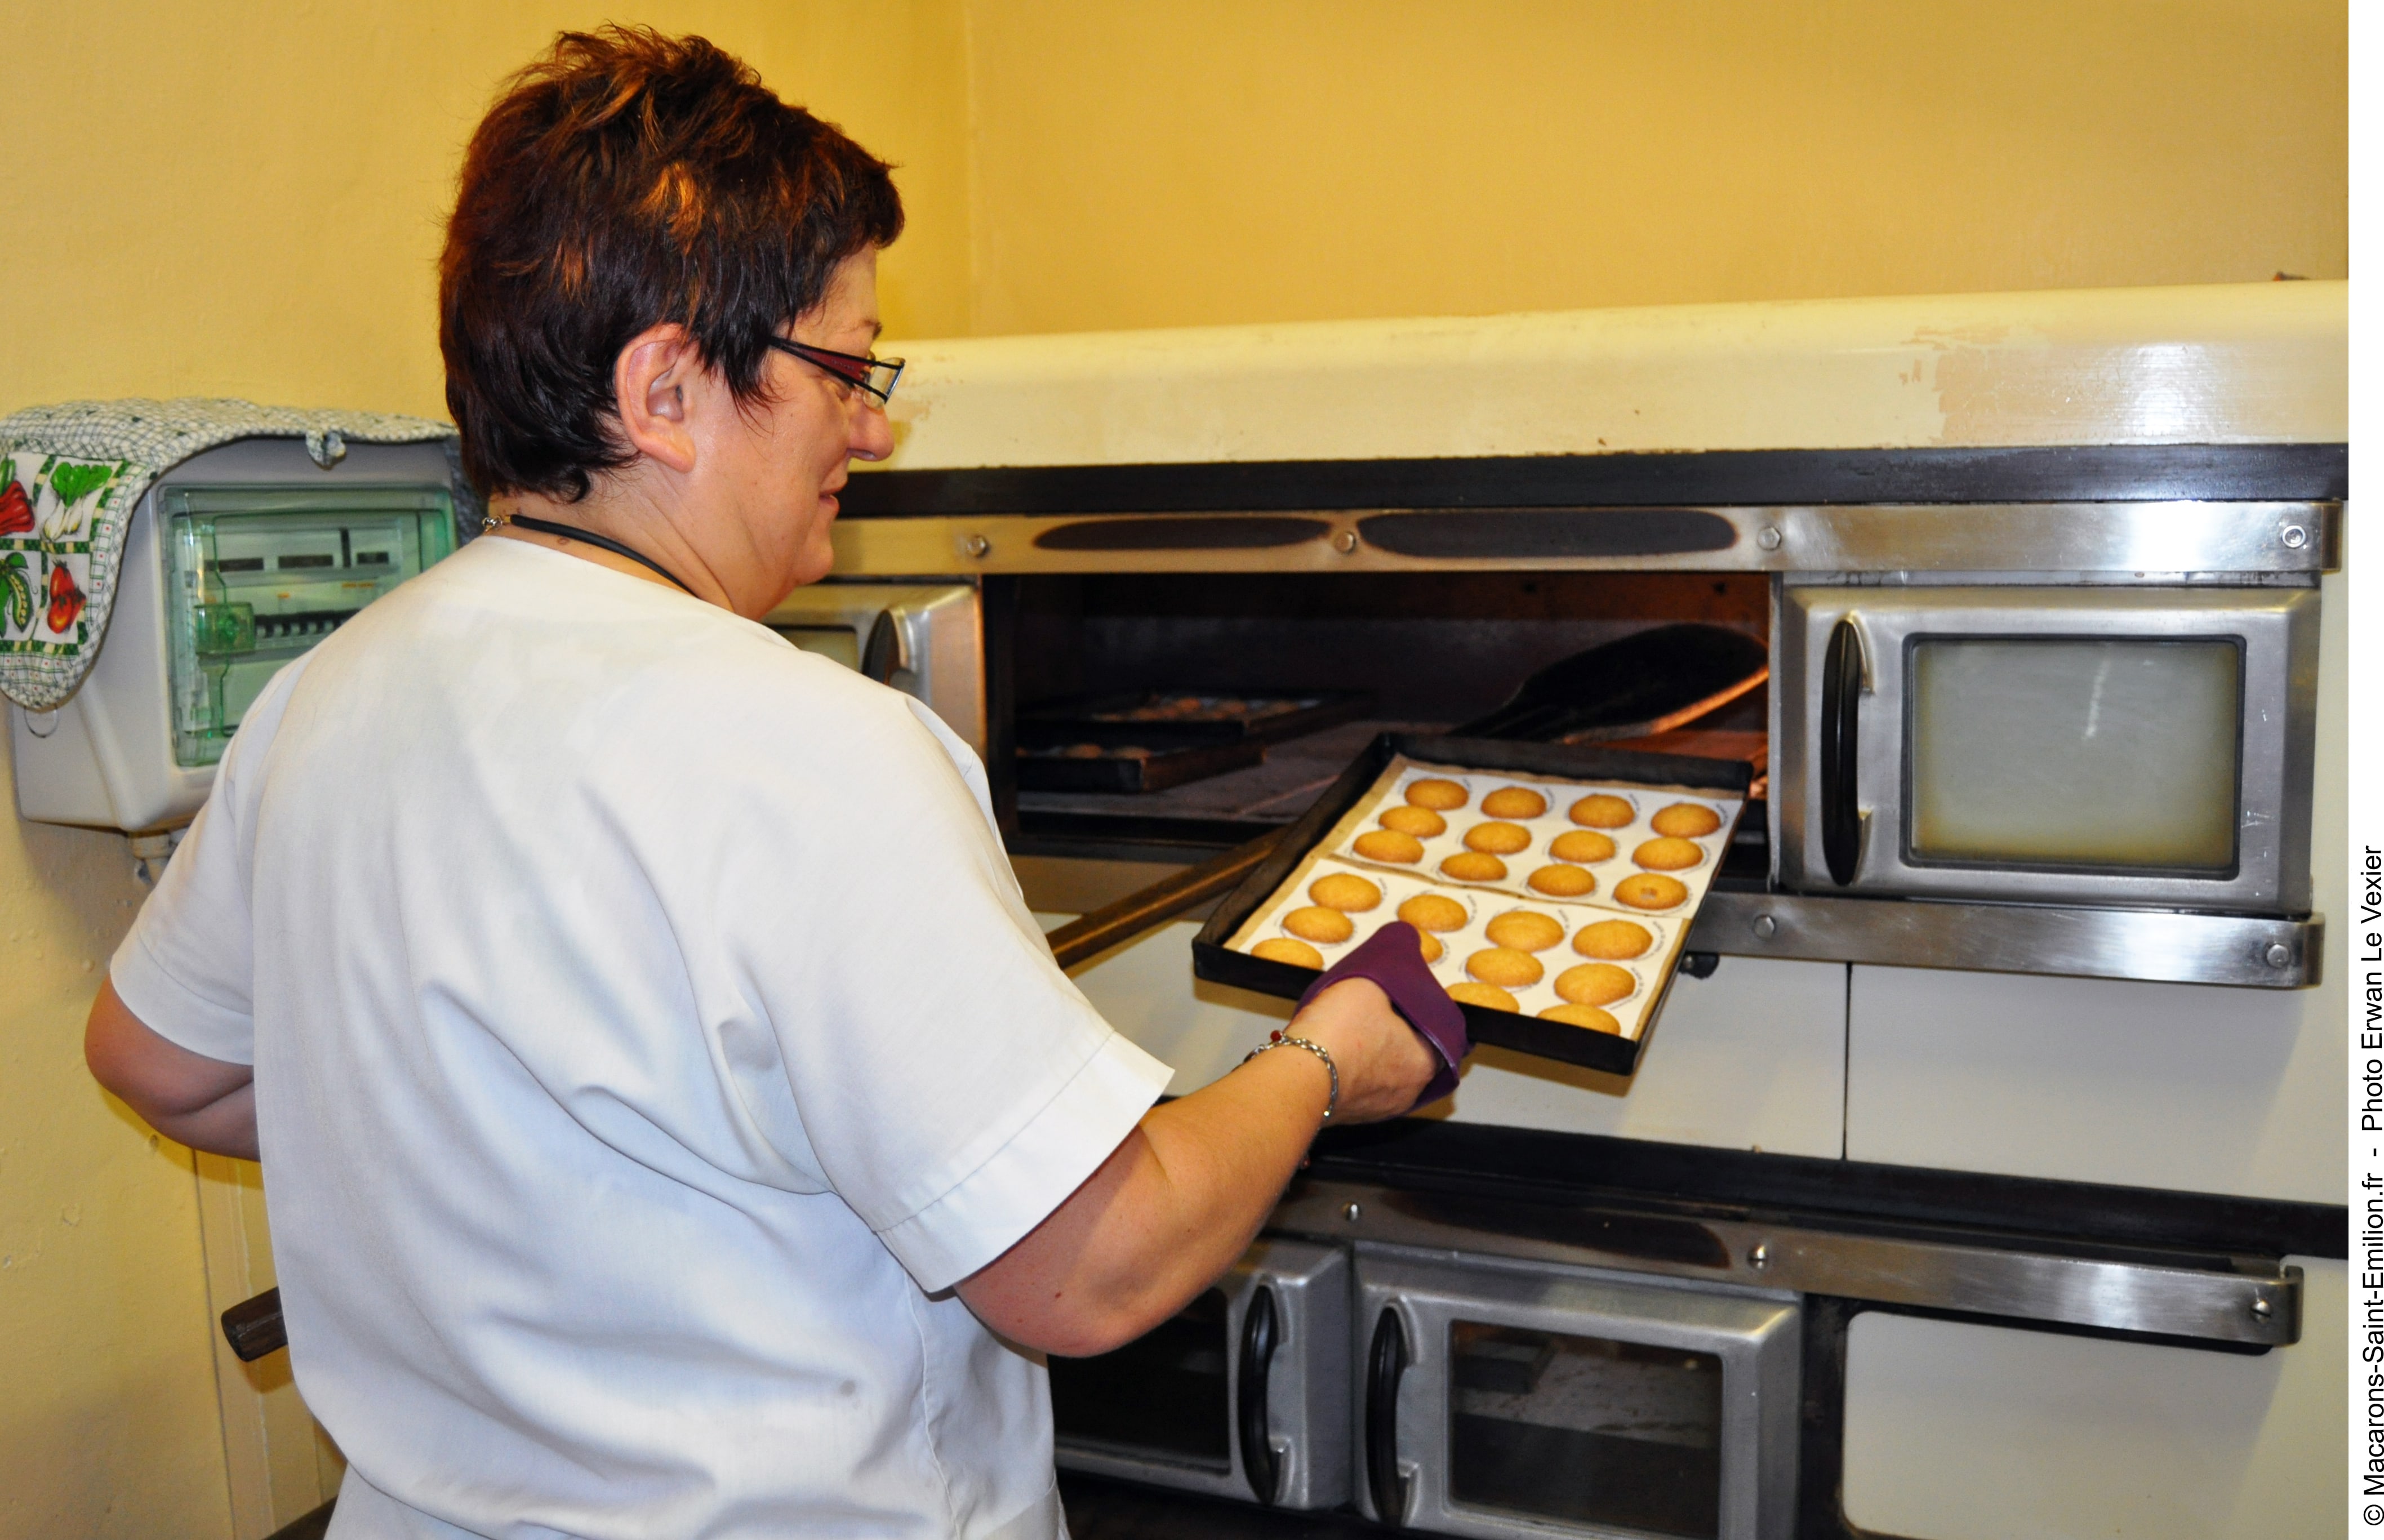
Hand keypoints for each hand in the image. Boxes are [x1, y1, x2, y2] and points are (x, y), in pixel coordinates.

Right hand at [1284, 976, 1439, 1122]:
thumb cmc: (1338, 1033)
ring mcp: (1377, 1109)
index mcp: (1425, 1063)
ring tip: (1348, 1029)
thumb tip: (1399, 960)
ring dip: (1369, 1052)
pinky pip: (1357, 1085)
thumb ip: (1390, 974)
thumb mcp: (1369, 983)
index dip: (1415, 1006)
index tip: (1398, 995)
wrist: (1296, 1078)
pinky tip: (1334, 1052)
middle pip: (1406, 1050)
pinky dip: (1350, 1069)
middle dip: (1391, 1030)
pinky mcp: (1349, 1115)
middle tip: (1371, 1010)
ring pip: (1380, 1070)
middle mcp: (1408, 1092)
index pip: (1435, 1029)